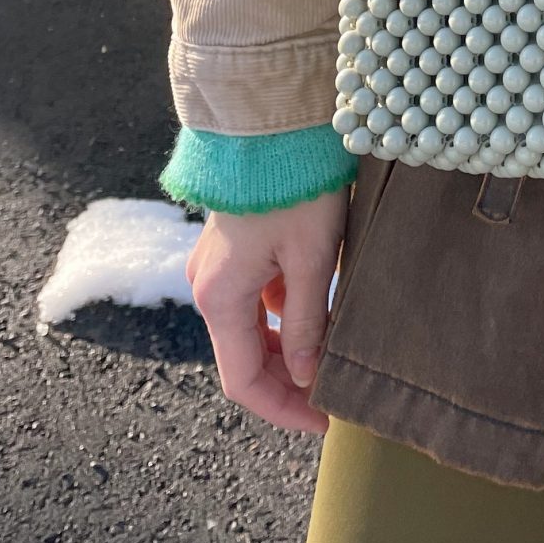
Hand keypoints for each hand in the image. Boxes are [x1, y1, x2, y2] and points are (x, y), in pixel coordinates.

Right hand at [185, 190, 349, 433]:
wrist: (271, 122)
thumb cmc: (293, 184)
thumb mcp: (312, 256)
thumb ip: (308, 319)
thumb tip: (308, 374)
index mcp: (220, 298)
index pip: (244, 381)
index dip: (284, 408)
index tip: (324, 420)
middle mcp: (209, 286)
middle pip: (246, 356)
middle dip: (288, 380)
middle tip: (334, 391)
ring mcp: (218, 265)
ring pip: (252, 327)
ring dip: (289, 346)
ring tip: (334, 351)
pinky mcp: (234, 245)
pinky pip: (257, 296)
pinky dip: (285, 312)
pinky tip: (322, 307)